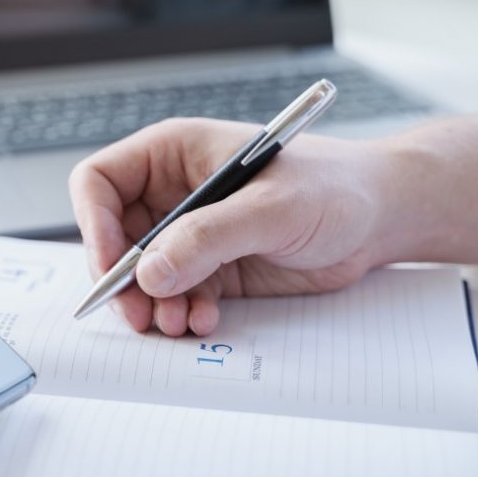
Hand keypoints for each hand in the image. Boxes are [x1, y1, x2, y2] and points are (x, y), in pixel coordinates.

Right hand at [70, 118, 395, 336]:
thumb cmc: (336, 186)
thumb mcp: (272, 207)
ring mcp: (192, 232)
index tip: (114, 264)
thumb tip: (149, 272)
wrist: (382, 219)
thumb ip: (208, 237)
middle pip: (114, 236)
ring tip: (178, 323)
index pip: (101, 181)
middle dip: (122, 278)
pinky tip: (206, 320)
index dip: (95, 223)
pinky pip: (176, 294)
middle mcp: (175, 192)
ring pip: (143, 274)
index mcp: (175, 153)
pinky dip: (182, 312)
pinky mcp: (213, 267)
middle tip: (138, 314)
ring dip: (153, 304)